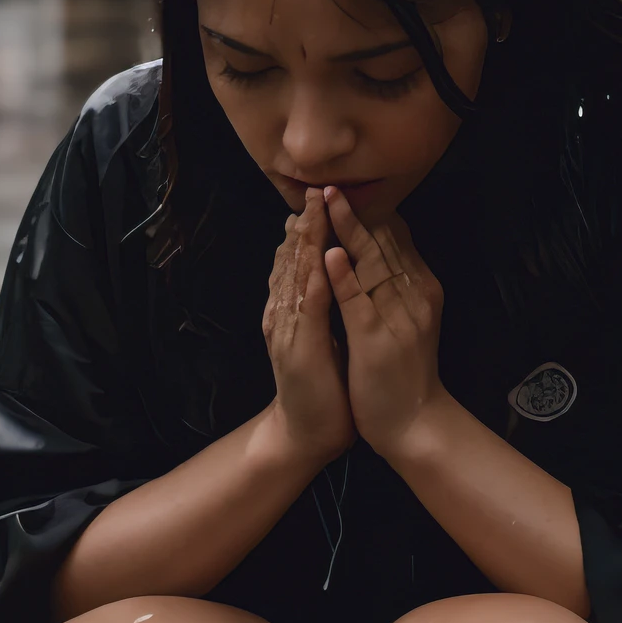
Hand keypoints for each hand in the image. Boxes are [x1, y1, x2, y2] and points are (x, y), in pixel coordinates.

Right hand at [262, 189, 355, 469]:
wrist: (307, 433)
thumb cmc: (323, 384)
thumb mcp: (325, 335)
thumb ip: (325, 302)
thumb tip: (334, 268)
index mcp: (295, 310)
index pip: (301, 260)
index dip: (309, 227)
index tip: (320, 195)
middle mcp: (286, 315)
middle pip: (293, 262)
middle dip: (305, 225)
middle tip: (313, 189)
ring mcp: (289, 332)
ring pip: (296, 279)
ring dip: (303, 245)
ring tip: (310, 212)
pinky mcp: (299, 352)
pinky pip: (307, 312)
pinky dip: (313, 285)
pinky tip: (320, 263)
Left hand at [322, 189, 447, 460]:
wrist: (415, 424)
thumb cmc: (406, 373)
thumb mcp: (412, 321)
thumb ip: (402, 286)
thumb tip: (387, 249)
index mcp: (423, 291)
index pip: (397, 241)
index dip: (372, 213)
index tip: (348, 188)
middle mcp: (415, 298)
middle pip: (384, 245)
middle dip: (356, 213)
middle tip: (332, 183)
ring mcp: (397, 318)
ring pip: (371, 265)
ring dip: (348, 231)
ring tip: (328, 202)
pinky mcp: (376, 340)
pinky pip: (358, 302)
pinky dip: (344, 276)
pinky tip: (331, 254)